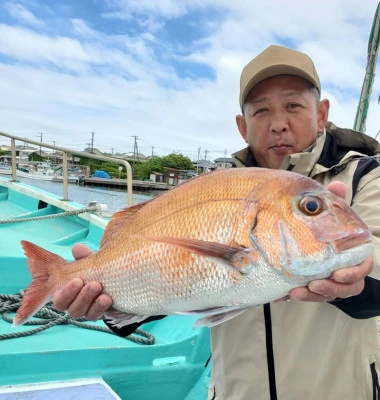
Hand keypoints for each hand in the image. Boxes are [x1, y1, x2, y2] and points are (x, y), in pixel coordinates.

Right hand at [53, 243, 112, 319]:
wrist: (120, 281)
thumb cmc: (100, 270)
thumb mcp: (93, 261)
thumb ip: (84, 257)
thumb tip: (77, 248)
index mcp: (68, 292)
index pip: (59, 298)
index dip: (66, 292)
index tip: (77, 280)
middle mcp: (76, 304)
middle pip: (70, 308)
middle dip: (81, 296)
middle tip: (93, 284)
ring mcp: (89, 311)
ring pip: (84, 313)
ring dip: (91, 300)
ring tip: (100, 288)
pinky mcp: (102, 314)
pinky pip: (98, 315)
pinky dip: (102, 307)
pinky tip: (108, 298)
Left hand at [276, 181, 372, 302]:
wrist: (306, 237)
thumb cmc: (325, 227)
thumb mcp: (329, 213)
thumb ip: (334, 202)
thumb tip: (337, 185)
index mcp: (353, 255)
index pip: (361, 269)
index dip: (353, 274)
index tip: (337, 274)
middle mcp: (344, 271)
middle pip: (347, 288)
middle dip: (331, 290)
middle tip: (314, 285)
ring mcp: (329, 281)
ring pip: (327, 295)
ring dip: (312, 296)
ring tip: (295, 292)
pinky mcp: (313, 287)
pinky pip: (307, 296)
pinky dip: (296, 296)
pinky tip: (281, 295)